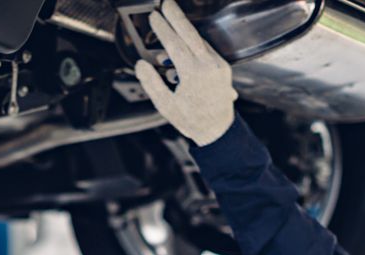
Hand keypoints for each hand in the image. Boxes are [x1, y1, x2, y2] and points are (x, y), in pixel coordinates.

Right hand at [134, 0, 237, 146]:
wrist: (218, 131)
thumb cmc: (192, 120)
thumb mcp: (166, 105)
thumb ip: (152, 83)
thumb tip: (141, 65)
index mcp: (193, 73)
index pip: (174, 44)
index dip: (162, 29)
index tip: (153, 16)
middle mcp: (208, 65)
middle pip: (190, 33)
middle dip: (176, 16)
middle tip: (166, 2)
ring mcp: (218, 65)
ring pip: (200, 39)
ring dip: (185, 27)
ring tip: (172, 16)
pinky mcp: (223, 67)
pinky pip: (207, 48)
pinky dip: (195, 40)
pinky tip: (185, 38)